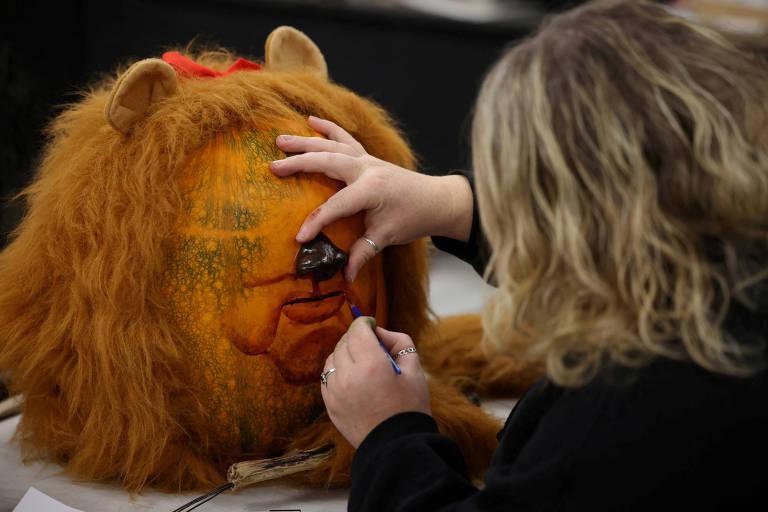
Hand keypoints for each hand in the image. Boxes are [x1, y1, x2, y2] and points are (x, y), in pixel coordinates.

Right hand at [270, 116, 472, 281]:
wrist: (436, 199)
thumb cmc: (413, 217)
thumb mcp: (387, 237)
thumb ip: (363, 253)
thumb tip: (346, 276)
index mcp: (371, 190)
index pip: (335, 205)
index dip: (316, 222)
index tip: (299, 237)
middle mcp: (367, 169)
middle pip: (327, 162)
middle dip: (299, 164)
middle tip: (273, 166)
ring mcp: (367, 159)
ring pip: (332, 145)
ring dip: (305, 143)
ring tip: (280, 140)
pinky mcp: (367, 157)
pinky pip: (344, 138)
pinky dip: (328, 128)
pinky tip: (311, 120)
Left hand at [320, 317, 430, 447]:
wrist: (396, 448)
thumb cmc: (410, 408)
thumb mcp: (415, 371)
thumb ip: (398, 343)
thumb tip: (379, 333)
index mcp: (371, 365)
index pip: (358, 331)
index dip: (364, 323)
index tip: (371, 324)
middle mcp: (349, 376)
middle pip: (345, 343)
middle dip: (356, 338)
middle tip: (371, 343)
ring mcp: (336, 392)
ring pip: (332, 359)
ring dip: (345, 353)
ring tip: (361, 361)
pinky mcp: (330, 405)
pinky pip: (327, 378)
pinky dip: (337, 371)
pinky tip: (351, 377)